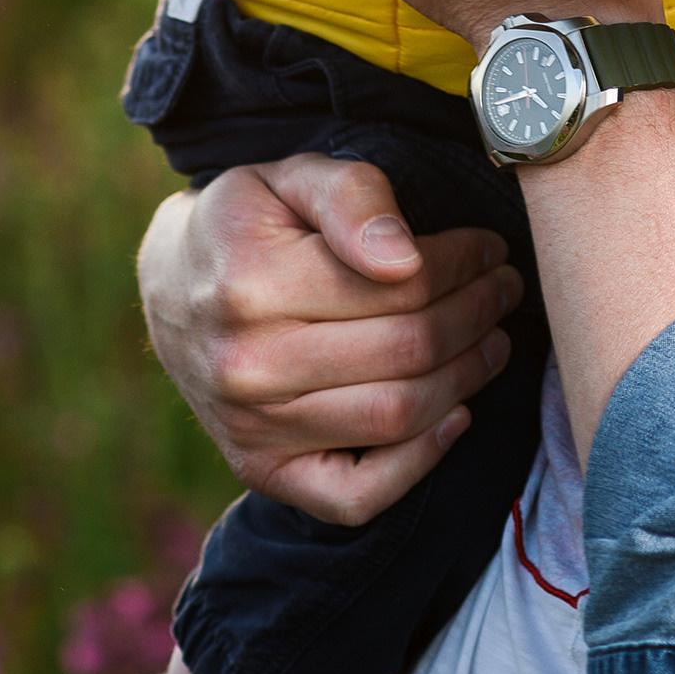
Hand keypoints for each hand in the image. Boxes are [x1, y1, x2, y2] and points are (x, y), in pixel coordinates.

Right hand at [135, 152, 523, 523]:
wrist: (171, 286)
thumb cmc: (245, 222)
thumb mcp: (291, 178)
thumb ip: (352, 198)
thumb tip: (407, 258)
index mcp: (253, 282)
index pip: (401, 284)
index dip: (463, 264)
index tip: (488, 248)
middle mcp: (248, 366)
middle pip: (408, 350)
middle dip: (475, 314)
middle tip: (503, 289)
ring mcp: (253, 429)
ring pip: (396, 416)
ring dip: (465, 377)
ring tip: (492, 339)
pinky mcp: (262, 472)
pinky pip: (357, 495)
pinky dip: (418, 465)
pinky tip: (456, 416)